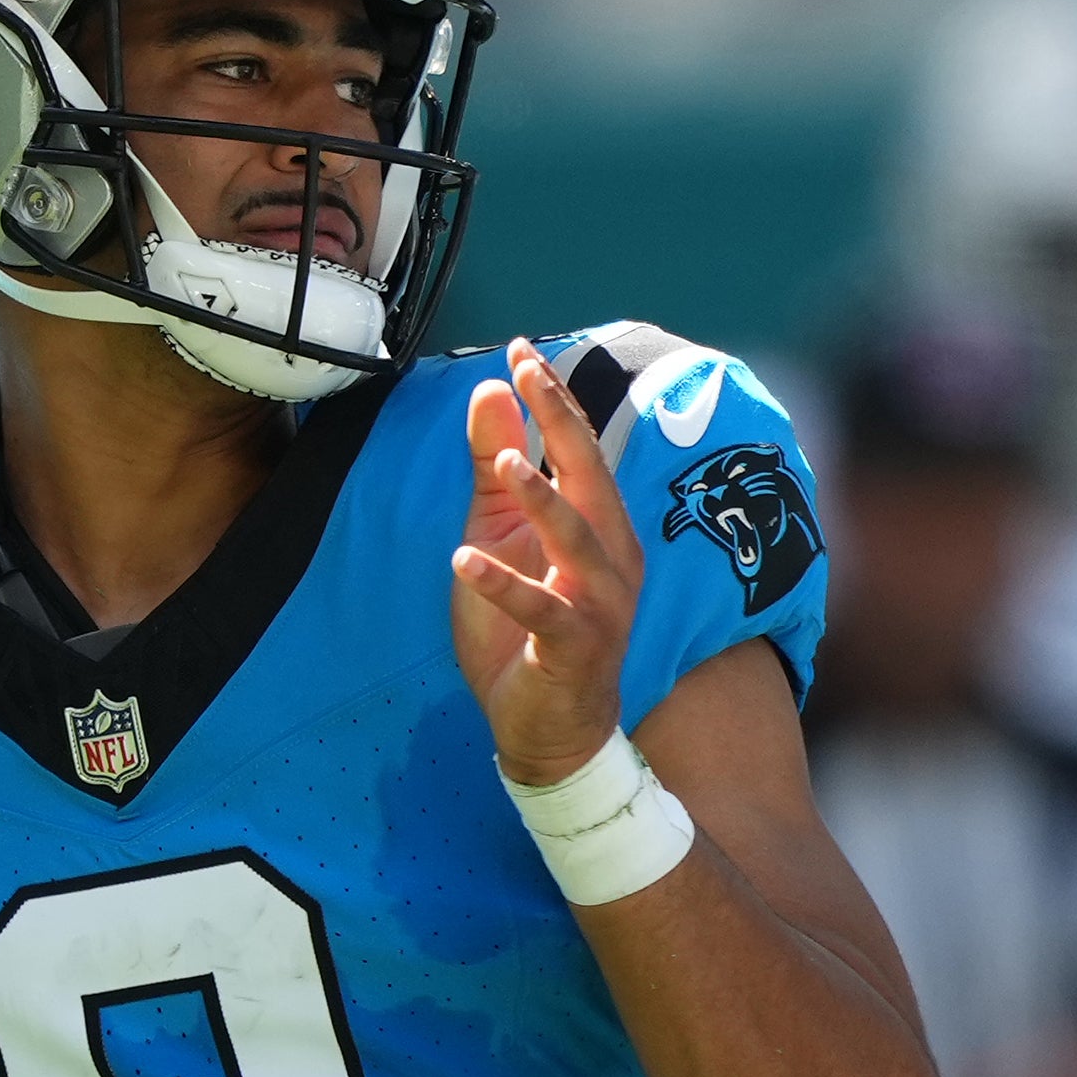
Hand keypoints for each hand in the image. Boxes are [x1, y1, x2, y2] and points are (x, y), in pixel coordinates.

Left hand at [451, 336, 644, 784]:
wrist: (549, 725)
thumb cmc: (525, 627)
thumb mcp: (499, 537)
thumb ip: (495, 473)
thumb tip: (491, 394)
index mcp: (599, 524)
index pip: (580, 448)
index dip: (554, 399)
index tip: (522, 351)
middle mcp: (612, 556)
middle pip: (592, 477)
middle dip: (562, 422)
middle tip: (528, 373)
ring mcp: (600, 604)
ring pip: (578, 541)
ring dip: (544, 500)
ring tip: (511, 462)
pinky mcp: (575, 648)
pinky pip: (541, 611)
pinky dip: (503, 584)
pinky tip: (464, 559)